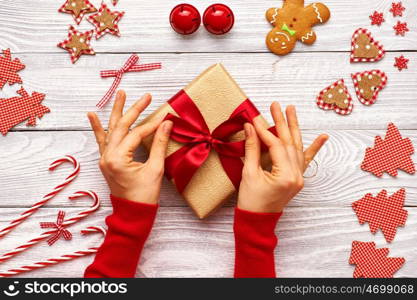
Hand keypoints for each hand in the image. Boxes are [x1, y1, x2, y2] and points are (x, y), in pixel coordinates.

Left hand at [87, 90, 172, 204]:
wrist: (133, 213)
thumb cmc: (145, 195)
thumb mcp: (155, 169)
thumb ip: (159, 144)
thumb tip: (166, 123)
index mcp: (118, 159)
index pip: (136, 134)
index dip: (151, 126)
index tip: (164, 118)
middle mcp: (107, 156)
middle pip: (121, 126)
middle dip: (134, 110)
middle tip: (146, 96)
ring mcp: (104, 158)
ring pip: (111, 130)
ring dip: (116, 112)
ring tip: (120, 94)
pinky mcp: (106, 161)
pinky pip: (101, 141)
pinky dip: (98, 128)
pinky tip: (92, 115)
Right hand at [238, 102, 327, 212]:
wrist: (257, 220)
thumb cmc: (251, 201)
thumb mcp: (249, 174)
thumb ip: (252, 149)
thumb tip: (251, 127)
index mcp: (285, 176)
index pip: (277, 146)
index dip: (264, 131)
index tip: (255, 119)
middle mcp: (297, 176)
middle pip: (289, 143)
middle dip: (282, 122)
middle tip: (276, 105)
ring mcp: (299, 177)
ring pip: (297, 147)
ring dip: (293, 128)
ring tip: (291, 110)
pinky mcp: (297, 179)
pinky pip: (306, 160)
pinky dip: (314, 148)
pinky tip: (322, 137)